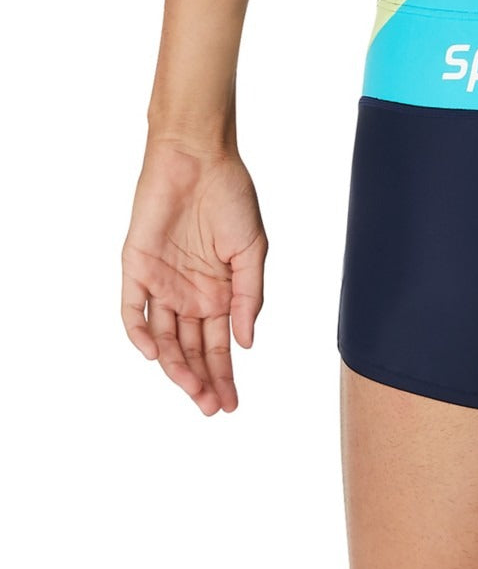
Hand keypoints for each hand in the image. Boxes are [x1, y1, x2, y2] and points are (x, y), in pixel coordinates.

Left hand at [121, 139, 266, 414]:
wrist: (199, 160)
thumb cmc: (232, 200)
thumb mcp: (253, 252)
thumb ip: (250, 297)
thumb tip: (246, 342)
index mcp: (220, 294)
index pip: (218, 346)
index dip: (224, 376)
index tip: (231, 403)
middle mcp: (190, 295)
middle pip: (191, 350)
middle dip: (202, 381)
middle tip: (211, 407)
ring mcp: (162, 283)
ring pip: (164, 338)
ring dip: (176, 366)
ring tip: (192, 390)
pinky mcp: (136, 267)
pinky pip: (133, 309)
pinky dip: (140, 333)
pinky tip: (155, 355)